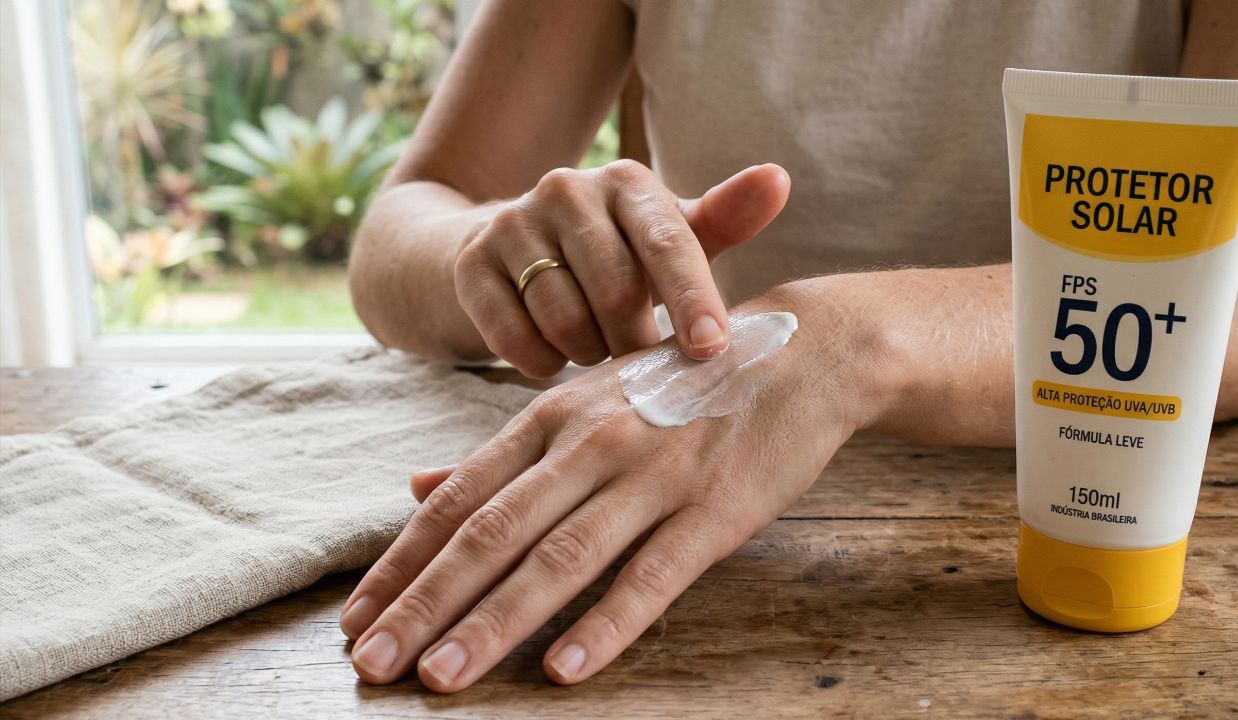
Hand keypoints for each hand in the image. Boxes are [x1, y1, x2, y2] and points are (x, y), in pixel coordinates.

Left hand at [339, 282, 859, 690]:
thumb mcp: (584, 401)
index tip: (354, 619)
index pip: (457, 500)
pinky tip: (562, 669)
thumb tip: (413, 487)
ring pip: (559, 557)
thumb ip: (502, 453)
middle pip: (492, 532)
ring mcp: (652, 477)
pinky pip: (651, 574)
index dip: (401, 562)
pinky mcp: (713, 511)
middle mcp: (589, 444)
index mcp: (552, 419)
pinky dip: (604, 623)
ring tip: (441, 676)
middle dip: (425, 603)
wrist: (801, 353)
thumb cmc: (681, 386)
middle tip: (373, 664)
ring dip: (494, 622)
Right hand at [453, 159, 790, 376]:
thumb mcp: (666, 237)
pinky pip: (513, 335)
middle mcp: (566, 188)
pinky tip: (552, 359)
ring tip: (595, 352)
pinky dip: (540, 362)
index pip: (669, 244)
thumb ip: (722, 219)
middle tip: (641, 365)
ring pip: (564, 319)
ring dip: (587, 354)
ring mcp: (511, 222)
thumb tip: (779, 179)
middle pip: (616, 291)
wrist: (498, 252)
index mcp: (626, 182)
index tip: (712, 352)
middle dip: (635, 343)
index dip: (693, 300)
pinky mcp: (469, 263)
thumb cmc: (608, 254)